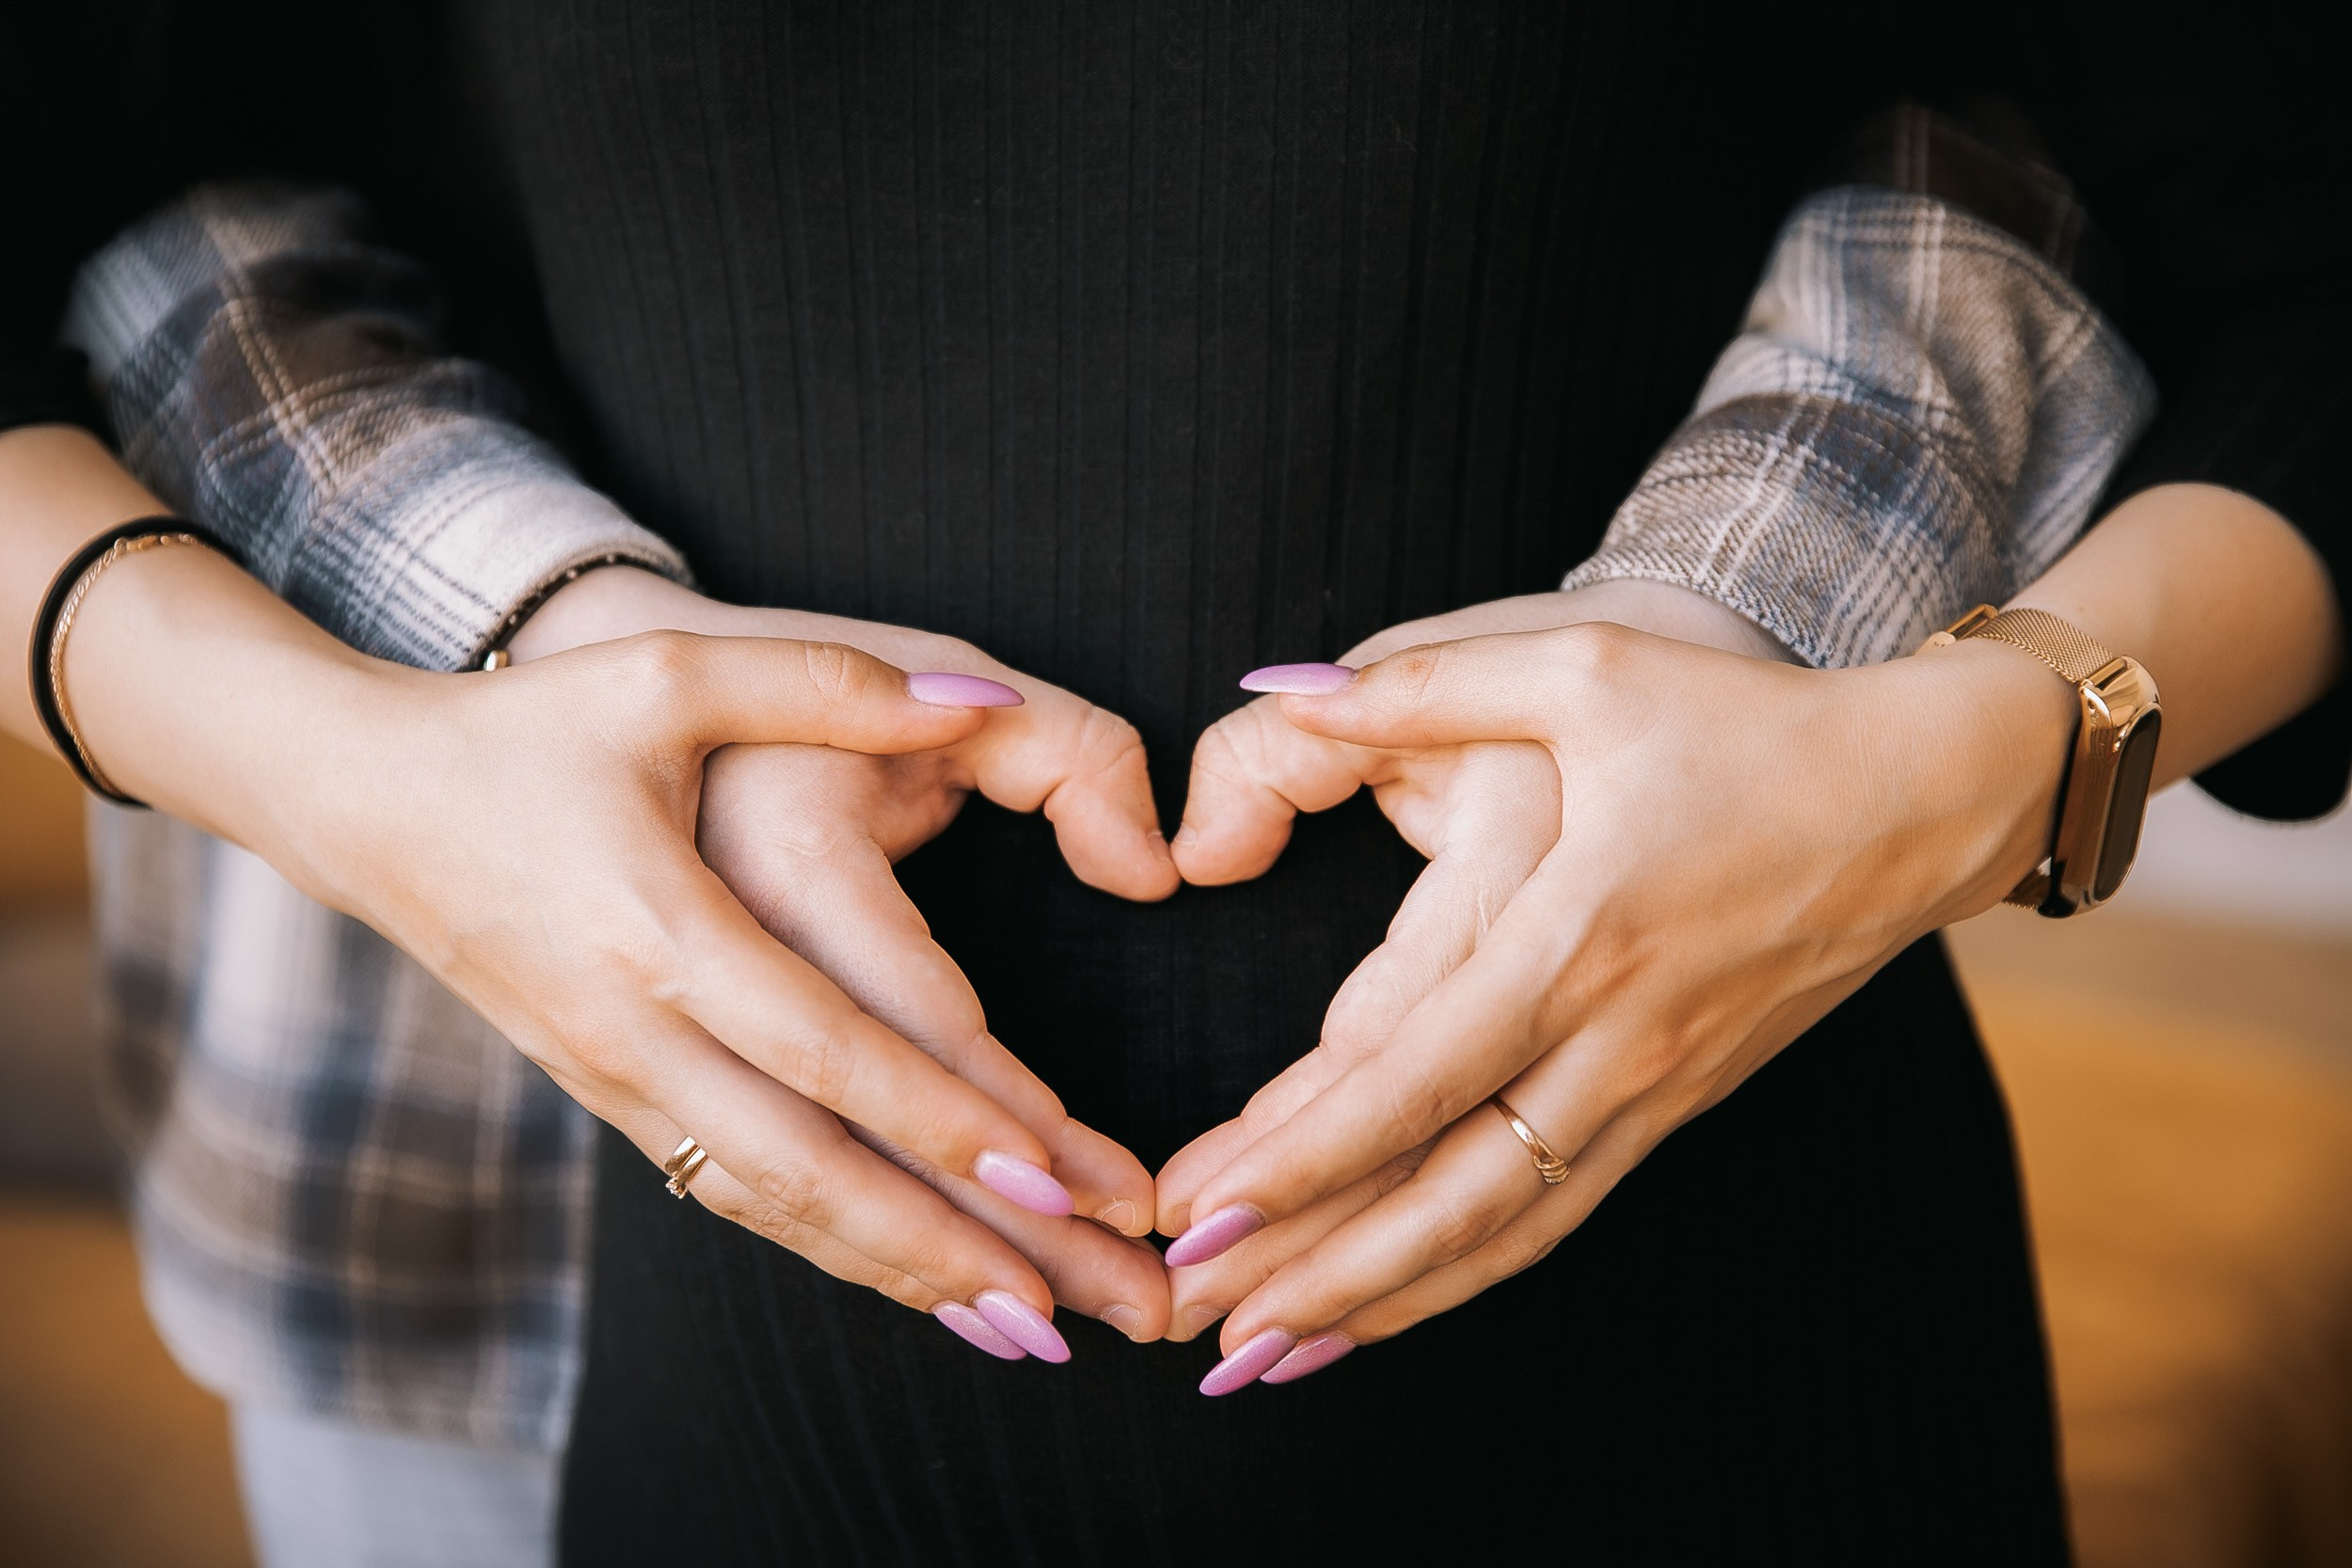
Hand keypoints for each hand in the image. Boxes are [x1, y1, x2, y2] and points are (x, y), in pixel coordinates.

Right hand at [512, 567, 1183, 1347]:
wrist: (368, 802)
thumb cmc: (530, 727)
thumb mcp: (673, 673)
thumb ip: (832, 680)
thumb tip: (979, 701)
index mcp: (663, 923)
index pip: (831, 1048)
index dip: (947, 1119)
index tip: (1062, 1183)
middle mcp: (639, 1028)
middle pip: (820, 1169)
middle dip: (968, 1247)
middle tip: (1097, 1307)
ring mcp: (617, 1081)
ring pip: (778, 1207)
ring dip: (910, 1273)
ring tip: (1039, 1329)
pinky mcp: (610, 1101)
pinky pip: (736, 1196)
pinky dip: (836, 1248)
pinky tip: (923, 1281)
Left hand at [1151, 584, 2067, 1385]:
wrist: (1924, 796)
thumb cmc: (1746, 720)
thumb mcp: (1583, 665)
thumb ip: (1423, 683)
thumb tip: (1281, 690)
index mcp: (1578, 933)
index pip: (1415, 1079)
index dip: (1302, 1159)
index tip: (1201, 1213)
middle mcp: (1615, 1037)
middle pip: (1447, 1194)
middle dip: (1311, 1269)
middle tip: (1192, 1319)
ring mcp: (1654, 1086)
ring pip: (1503, 1231)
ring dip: (1378, 1301)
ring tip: (1263, 1353)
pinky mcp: (1676, 1103)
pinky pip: (1556, 1214)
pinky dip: (1463, 1274)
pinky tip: (1388, 1305)